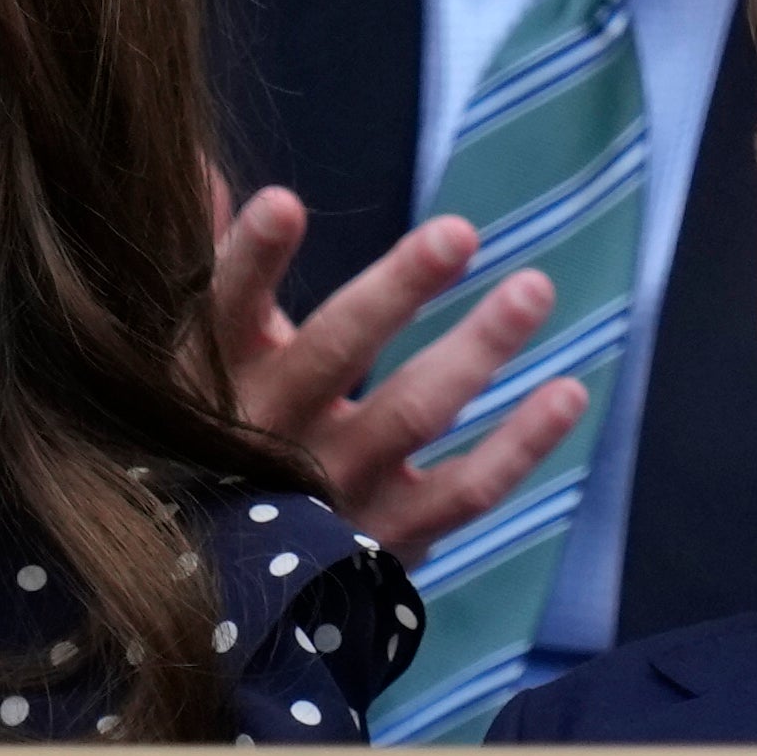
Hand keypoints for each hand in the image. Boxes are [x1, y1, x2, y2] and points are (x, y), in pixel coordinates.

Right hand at [214, 185, 587, 564]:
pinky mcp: (385, 538)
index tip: (287, 202)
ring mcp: (332, 489)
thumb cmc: (206, 439)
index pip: (226, 307)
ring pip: (412, 413)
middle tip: (459, 231)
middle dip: (397, 291)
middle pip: (336, 352)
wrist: (217, 593)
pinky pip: (463, 492)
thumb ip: (211, 258)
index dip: (251, 258)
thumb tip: (204, 162)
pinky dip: (519, 447)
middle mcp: (270, 432)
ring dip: (478, 350)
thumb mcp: (189, 354)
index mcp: (214, 375)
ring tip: (534, 289)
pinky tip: (567, 392)